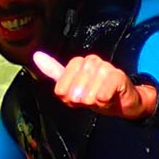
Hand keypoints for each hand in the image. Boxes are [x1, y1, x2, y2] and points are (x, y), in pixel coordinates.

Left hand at [32, 50, 156, 119]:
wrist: (121, 102)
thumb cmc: (95, 94)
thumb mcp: (71, 87)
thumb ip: (54, 73)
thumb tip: (36, 56)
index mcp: (78, 62)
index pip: (62, 84)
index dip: (68, 95)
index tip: (76, 98)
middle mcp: (91, 61)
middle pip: (75, 90)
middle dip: (81, 100)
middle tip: (90, 100)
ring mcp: (106, 67)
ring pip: (89, 93)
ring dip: (94, 102)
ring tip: (100, 99)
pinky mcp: (118, 76)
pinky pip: (103, 94)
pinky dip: (104, 101)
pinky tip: (108, 98)